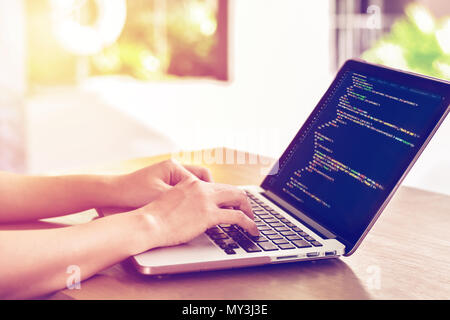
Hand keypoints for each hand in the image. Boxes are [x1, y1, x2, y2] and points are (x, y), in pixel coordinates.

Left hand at [104, 159, 212, 212]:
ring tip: (203, 210)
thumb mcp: (161, 195)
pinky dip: (188, 201)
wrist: (112, 195)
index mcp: (173, 166)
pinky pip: (183, 193)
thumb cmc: (134, 192)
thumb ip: (182, 198)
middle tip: (215, 205)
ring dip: (198, 197)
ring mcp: (168, 178)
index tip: (217, 201)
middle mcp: (173, 170)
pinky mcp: (163, 188)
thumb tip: (203, 205)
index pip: (202, 174)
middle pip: (200, 179)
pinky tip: (188, 213)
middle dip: (208, 192)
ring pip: (192, 187)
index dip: (211, 188)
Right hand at [137, 177, 258, 247]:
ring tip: (252, 221)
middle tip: (247, 212)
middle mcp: (200, 187)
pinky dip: (248, 223)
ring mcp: (206, 200)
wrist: (147, 224)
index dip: (228, 196)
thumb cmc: (153, 218)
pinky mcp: (209, 214)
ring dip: (248, 210)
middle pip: (231, 188)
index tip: (232, 204)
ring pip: (238, 198)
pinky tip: (252, 230)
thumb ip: (185, 201)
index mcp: (191, 183)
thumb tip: (193, 211)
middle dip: (242, 200)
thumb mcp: (170, 201)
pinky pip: (237, 216)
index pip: (217, 186)